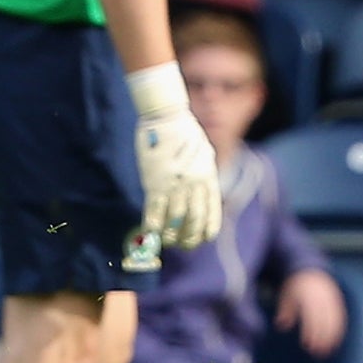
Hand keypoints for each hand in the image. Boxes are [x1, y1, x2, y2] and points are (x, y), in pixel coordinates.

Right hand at [128, 63, 222, 249]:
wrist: (167, 117)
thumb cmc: (185, 133)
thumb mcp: (204, 154)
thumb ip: (204, 174)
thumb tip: (204, 191)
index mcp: (208, 178)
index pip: (212, 212)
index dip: (207, 230)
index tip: (203, 240)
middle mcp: (194, 184)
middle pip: (195, 220)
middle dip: (190, 237)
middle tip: (184, 246)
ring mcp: (175, 184)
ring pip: (175, 219)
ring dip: (171, 234)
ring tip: (168, 242)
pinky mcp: (155, 182)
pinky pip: (155, 209)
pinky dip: (153, 224)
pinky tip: (151, 233)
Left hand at [276, 268, 346, 357]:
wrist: (312, 270)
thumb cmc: (295, 288)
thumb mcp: (286, 296)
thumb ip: (285, 310)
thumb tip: (281, 326)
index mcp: (308, 293)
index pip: (311, 314)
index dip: (310, 330)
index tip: (307, 345)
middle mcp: (322, 296)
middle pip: (324, 318)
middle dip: (322, 336)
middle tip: (317, 353)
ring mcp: (332, 299)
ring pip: (335, 319)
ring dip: (332, 336)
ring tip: (326, 351)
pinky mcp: (338, 302)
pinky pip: (341, 317)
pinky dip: (339, 330)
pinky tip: (334, 342)